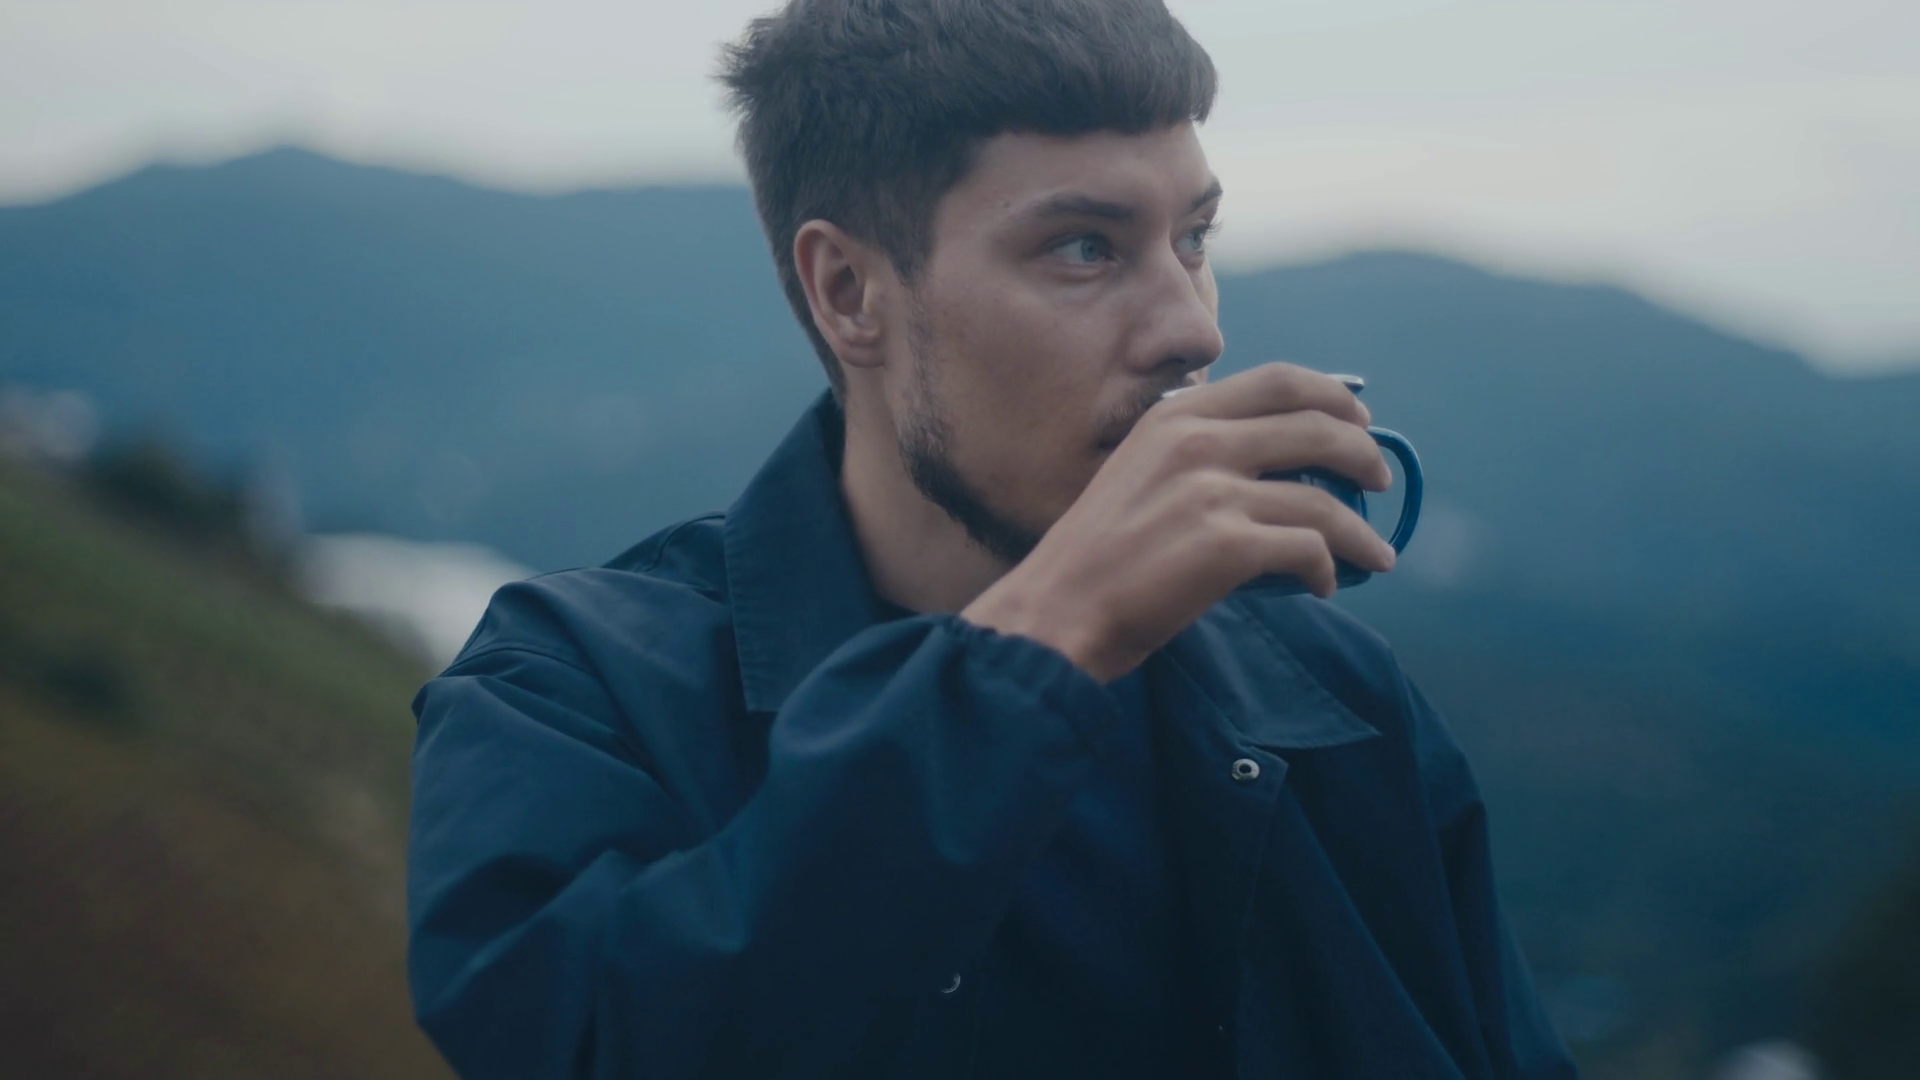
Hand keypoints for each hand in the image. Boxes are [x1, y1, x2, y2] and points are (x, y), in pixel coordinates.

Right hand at [960, 362, 1396, 681]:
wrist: (1056, 611)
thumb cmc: (1097, 557)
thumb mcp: (1138, 472)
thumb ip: (1195, 454)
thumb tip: (1273, 464)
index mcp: (1176, 415)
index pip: (1279, 380)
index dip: (1332, 396)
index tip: (1357, 420)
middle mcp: (1197, 441)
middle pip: (1316, 428)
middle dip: (1363, 454)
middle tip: (1380, 479)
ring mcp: (1213, 491)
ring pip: (1324, 499)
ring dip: (1361, 530)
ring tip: (1376, 553)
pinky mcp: (1226, 545)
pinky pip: (1309, 550)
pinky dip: (1327, 570)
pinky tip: (1323, 587)